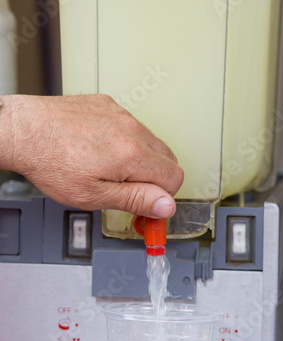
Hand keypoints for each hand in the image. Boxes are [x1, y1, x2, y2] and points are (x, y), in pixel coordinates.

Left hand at [0, 94, 183, 216]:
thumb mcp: (94, 195)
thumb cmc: (51, 163)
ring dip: (140, 160)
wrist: (23, 131)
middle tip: (131, 193)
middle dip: (155, 180)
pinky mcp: (109, 105)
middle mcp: (132, 129)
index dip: (162, 198)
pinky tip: (101, 150)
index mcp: (132, 154)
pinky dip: (124, 141)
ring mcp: (121, 114)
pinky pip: (131, 126)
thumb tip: (166, 206)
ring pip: (151, 142)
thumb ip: (136, 200)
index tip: (148, 209)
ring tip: (110, 171)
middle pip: (168, 159)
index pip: (174, 178)